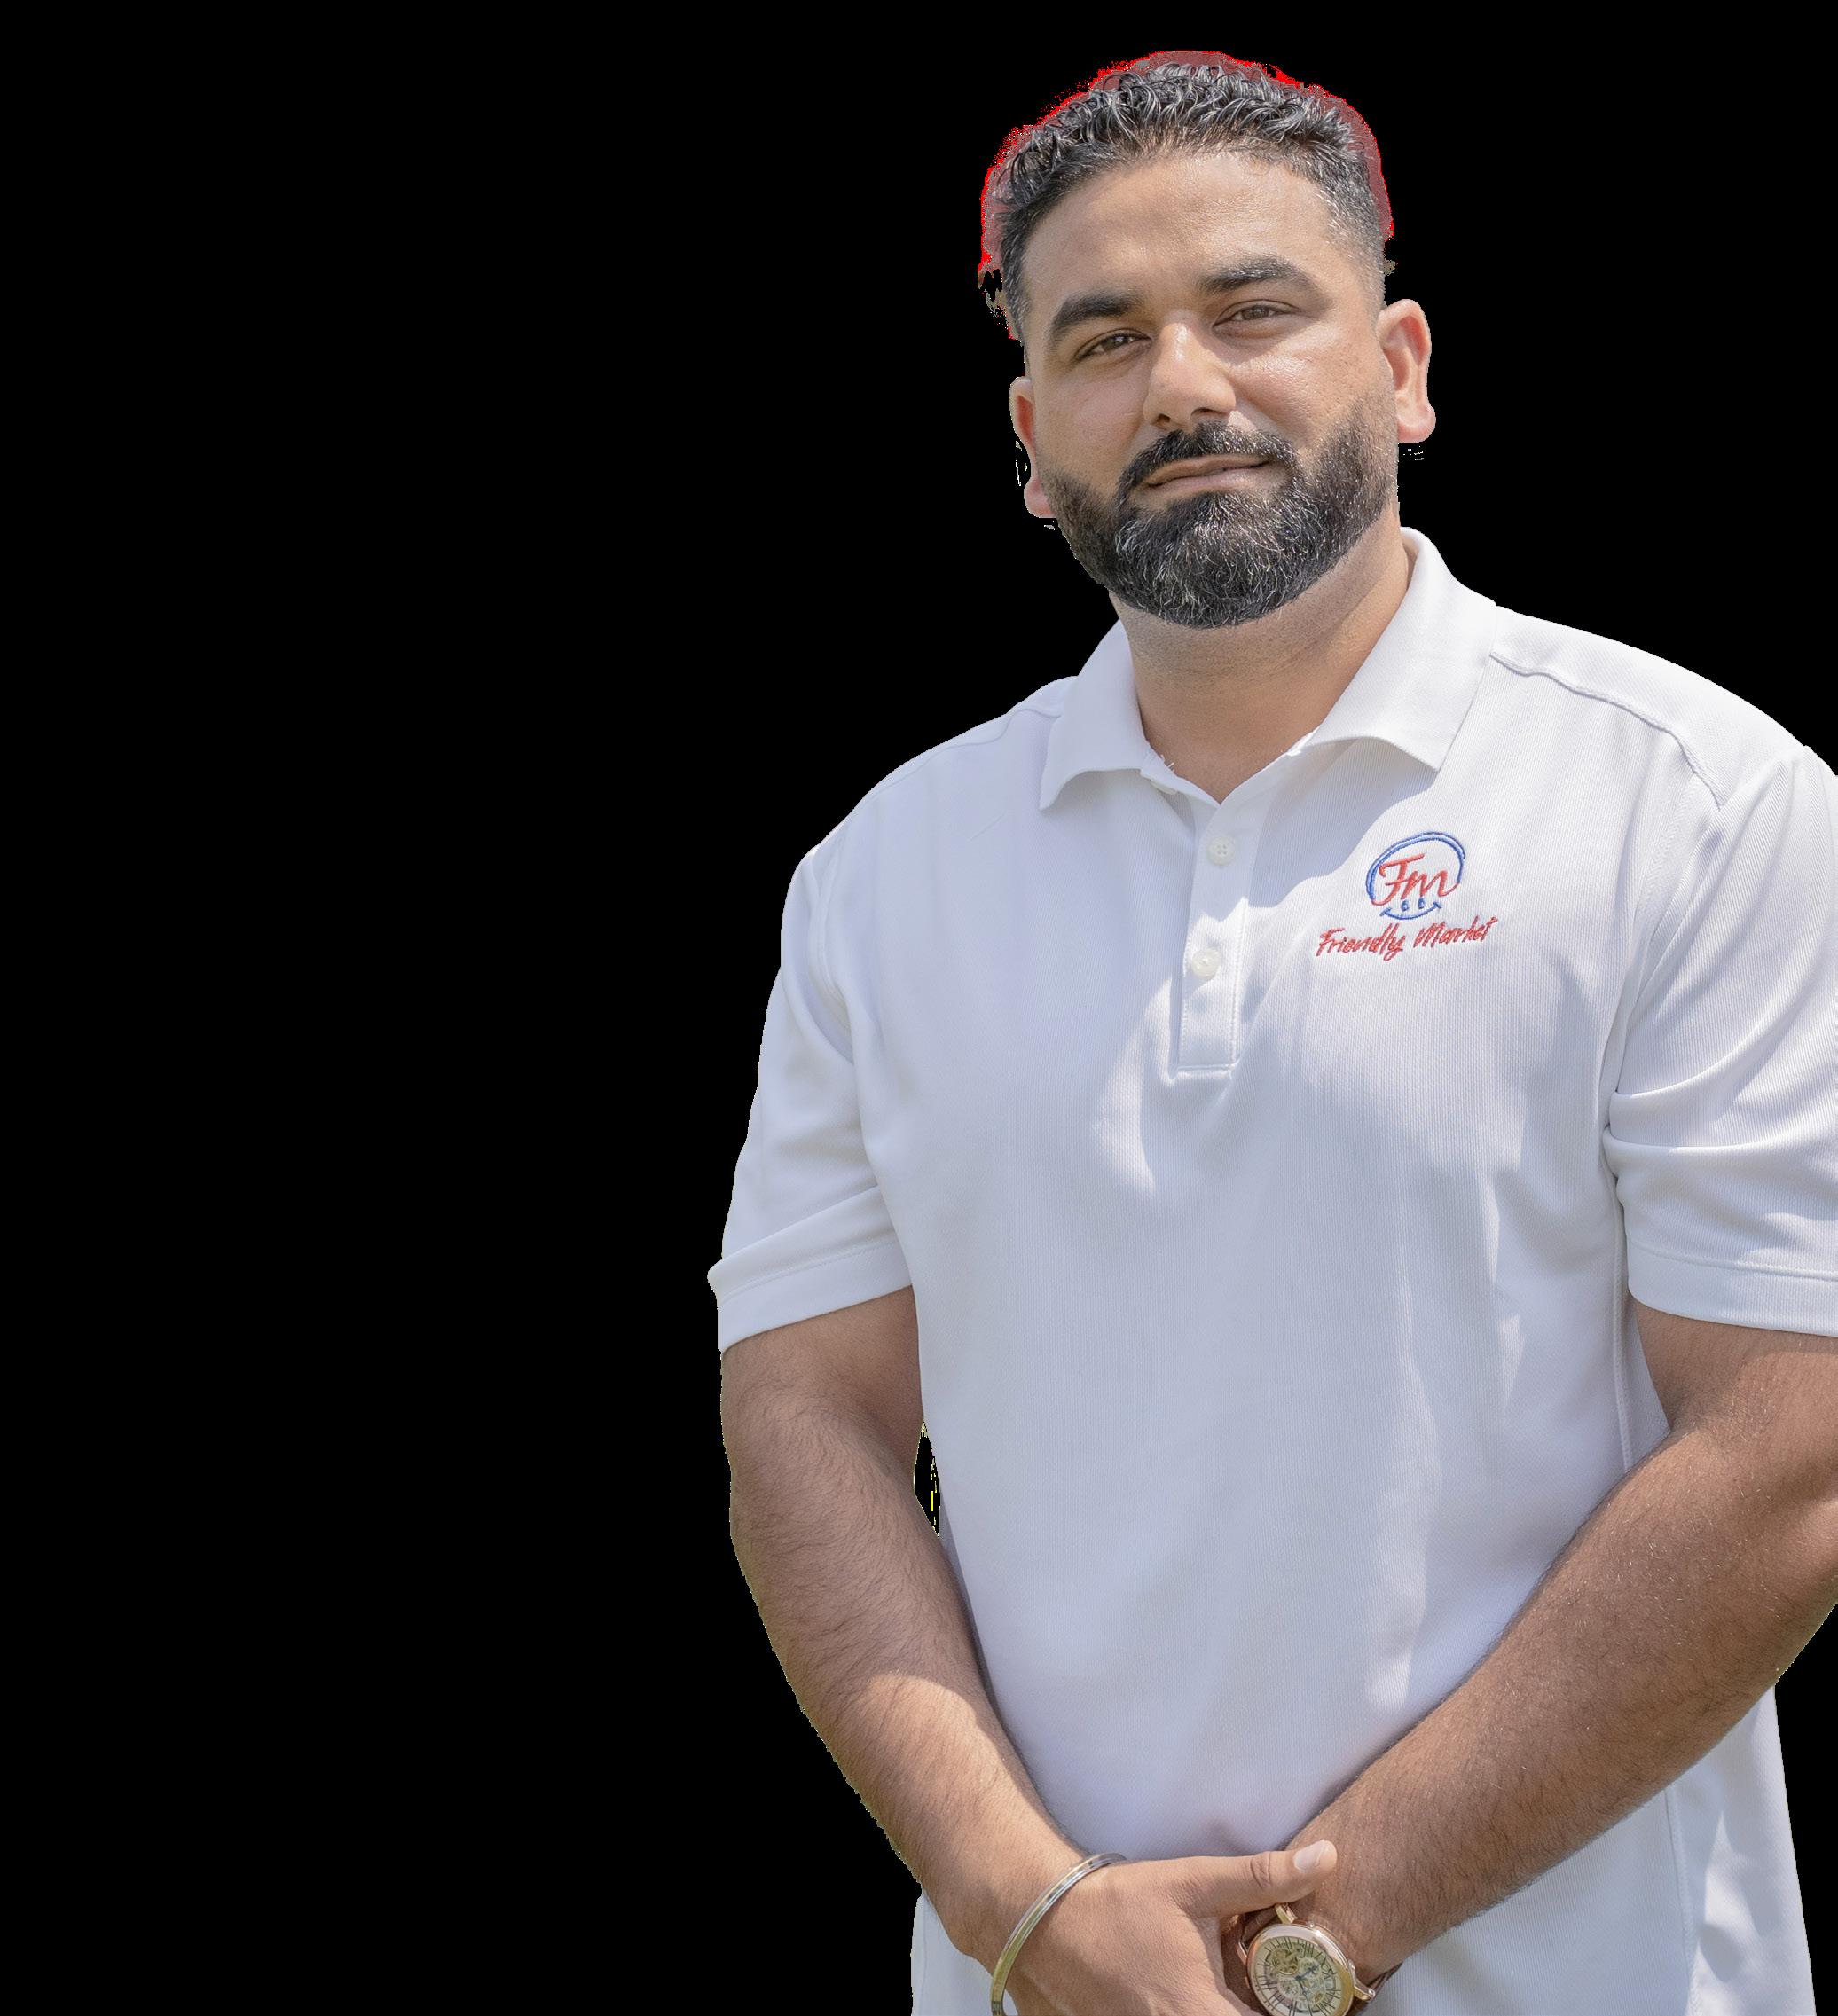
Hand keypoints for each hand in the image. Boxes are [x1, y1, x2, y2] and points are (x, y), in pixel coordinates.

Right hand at [1002, 1839, 1337, 2014]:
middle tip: (1277, 1981)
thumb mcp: (1192, 1884)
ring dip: (1238, 2004)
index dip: (1300, 2014)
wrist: (1048, 1924)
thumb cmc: (1120, 1905)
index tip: (1311, 1992)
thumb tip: (1325, 1858)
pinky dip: (1209, 2006)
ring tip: (1242, 1978)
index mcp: (1201, 2013)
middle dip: (1268, 2005)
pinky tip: (1209, 1983)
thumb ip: (1261, 1878)